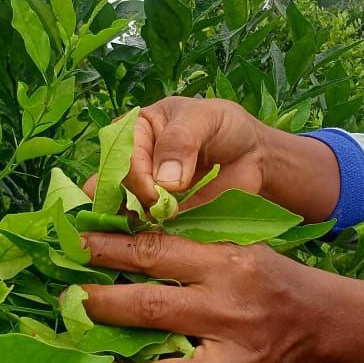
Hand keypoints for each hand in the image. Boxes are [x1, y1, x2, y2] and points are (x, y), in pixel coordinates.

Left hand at [79, 231, 329, 362]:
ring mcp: (241, 359)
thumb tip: (117, 237)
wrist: (318, 314)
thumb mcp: (229, 244)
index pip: (155, 253)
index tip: (74, 247)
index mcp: (224, 265)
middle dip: (105, 308)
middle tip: (72, 306)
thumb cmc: (262, 274)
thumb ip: (182, 245)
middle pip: (156, 310)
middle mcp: (230, 311)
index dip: (108, 250)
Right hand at [83, 96, 341, 221]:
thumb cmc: (225, 127)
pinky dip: (148, 239)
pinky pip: (143, 230)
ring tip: (151, 233)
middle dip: (125, 203)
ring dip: (133, 225)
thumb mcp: (205, 119)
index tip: (155, 191)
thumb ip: (181, 141)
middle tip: (148, 215)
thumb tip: (164, 180)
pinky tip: (157, 244)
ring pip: (121, 212)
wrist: (253, 157)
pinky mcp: (158, 217)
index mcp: (135, 130)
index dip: (133, 175)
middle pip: (110, 187)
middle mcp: (131, 162)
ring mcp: (143, 192)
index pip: (118, 156)